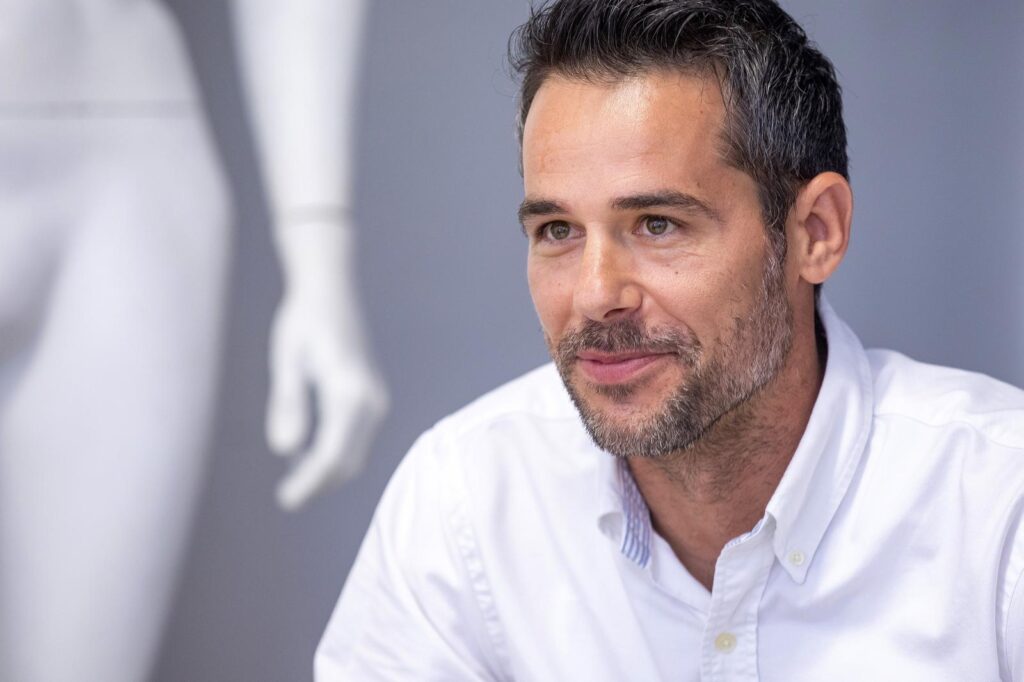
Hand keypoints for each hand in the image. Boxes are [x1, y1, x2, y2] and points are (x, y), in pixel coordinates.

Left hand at [264, 219, 388, 509]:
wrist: (331, 291)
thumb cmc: (302, 321)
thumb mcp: (286, 359)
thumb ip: (288, 403)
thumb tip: (285, 450)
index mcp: (350, 389)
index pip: (333, 451)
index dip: (311, 480)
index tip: (287, 498)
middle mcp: (371, 399)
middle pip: (349, 460)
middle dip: (319, 483)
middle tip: (285, 498)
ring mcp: (376, 400)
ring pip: (356, 453)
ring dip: (327, 472)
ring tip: (292, 480)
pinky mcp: (372, 399)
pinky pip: (357, 439)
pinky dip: (335, 455)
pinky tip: (305, 455)